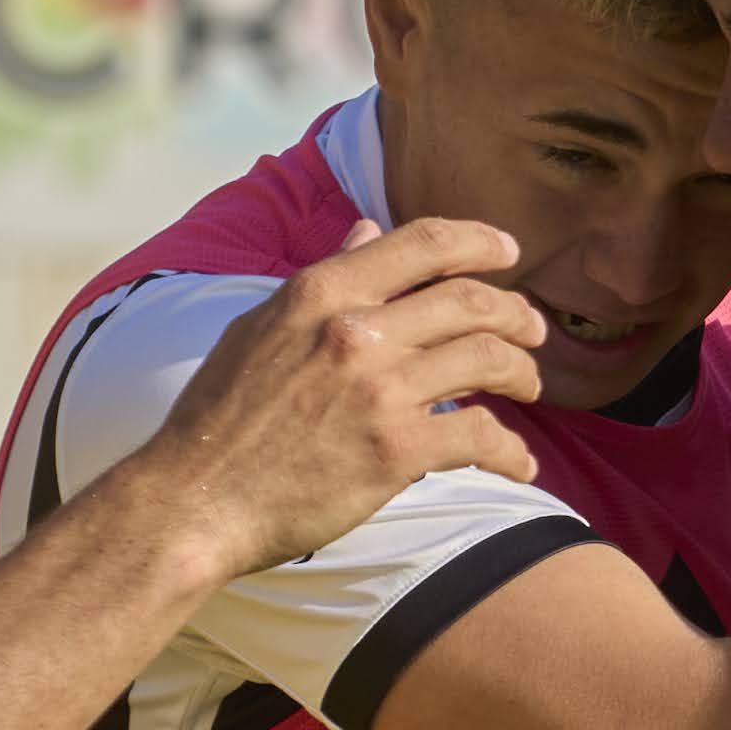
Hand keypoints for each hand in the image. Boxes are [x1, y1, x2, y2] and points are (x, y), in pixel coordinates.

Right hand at [126, 215, 545, 576]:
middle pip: (473, 300)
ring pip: (489, 360)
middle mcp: (356, 330)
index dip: (481, 242)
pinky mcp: (397, 451)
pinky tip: (521, 466)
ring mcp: (380, 390)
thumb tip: (367, 229)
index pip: (424, 242)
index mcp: (322, 290)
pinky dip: (513, 452)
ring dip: (524, 373)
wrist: (195, 500)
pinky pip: (482, 437)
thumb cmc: (219, 417)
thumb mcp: (260, 327)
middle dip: (517, 314)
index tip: (508, 254)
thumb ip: (324, 279)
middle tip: (534, 331)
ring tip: (530, 388)